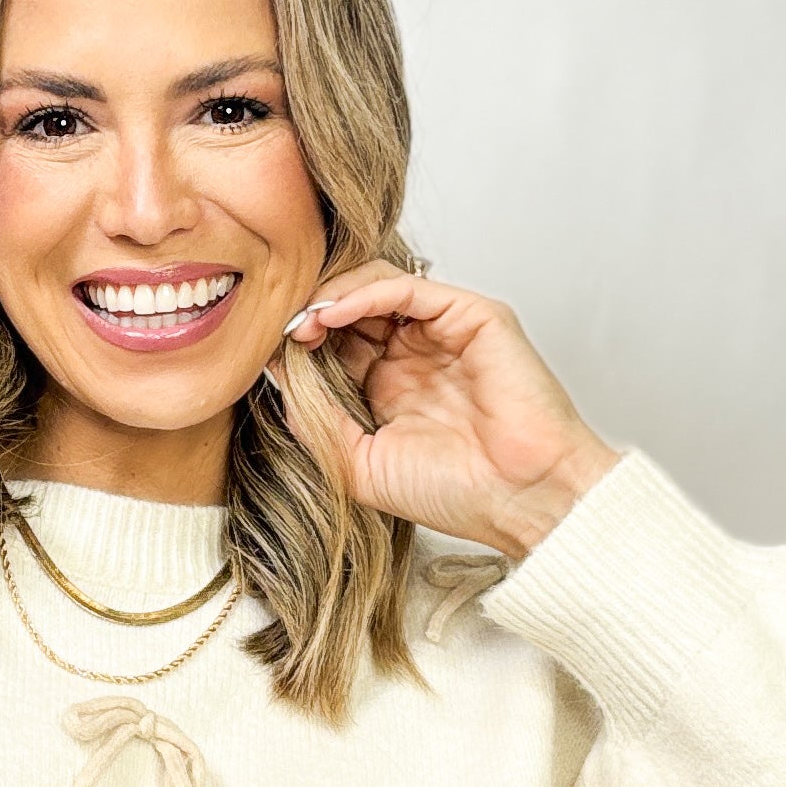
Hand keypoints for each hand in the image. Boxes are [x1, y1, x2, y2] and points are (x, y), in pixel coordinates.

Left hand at [285, 268, 619, 558]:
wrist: (518, 500)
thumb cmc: (455, 493)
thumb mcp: (358, 464)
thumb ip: (315, 421)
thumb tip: (274, 375)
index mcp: (389, 385)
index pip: (334, 340)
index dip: (300, 340)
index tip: (267, 352)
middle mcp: (414, 353)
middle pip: (350, 305)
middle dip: (310, 312)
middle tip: (279, 331)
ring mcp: (443, 332)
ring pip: (375, 286)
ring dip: (331, 298)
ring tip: (303, 324)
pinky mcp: (472, 316)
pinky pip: (408, 288)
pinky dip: (363, 293)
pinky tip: (332, 314)